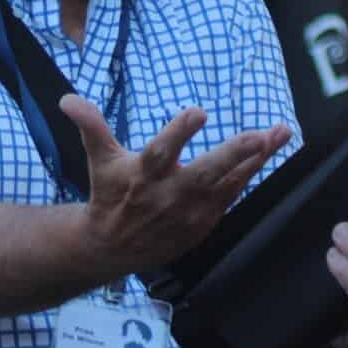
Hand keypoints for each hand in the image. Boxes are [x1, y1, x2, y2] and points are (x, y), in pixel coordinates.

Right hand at [62, 96, 290, 272]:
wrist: (114, 248)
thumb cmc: (110, 195)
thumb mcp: (99, 160)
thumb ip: (90, 127)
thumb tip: (67, 99)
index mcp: (143, 176)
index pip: (162, 152)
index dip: (179, 133)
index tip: (198, 111)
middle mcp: (170, 194)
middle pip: (205, 173)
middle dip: (232, 154)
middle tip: (258, 135)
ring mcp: (192, 211)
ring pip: (229, 182)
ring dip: (256, 157)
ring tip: (280, 131)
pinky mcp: (205, 219)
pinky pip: (233, 192)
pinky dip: (252, 171)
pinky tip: (272, 149)